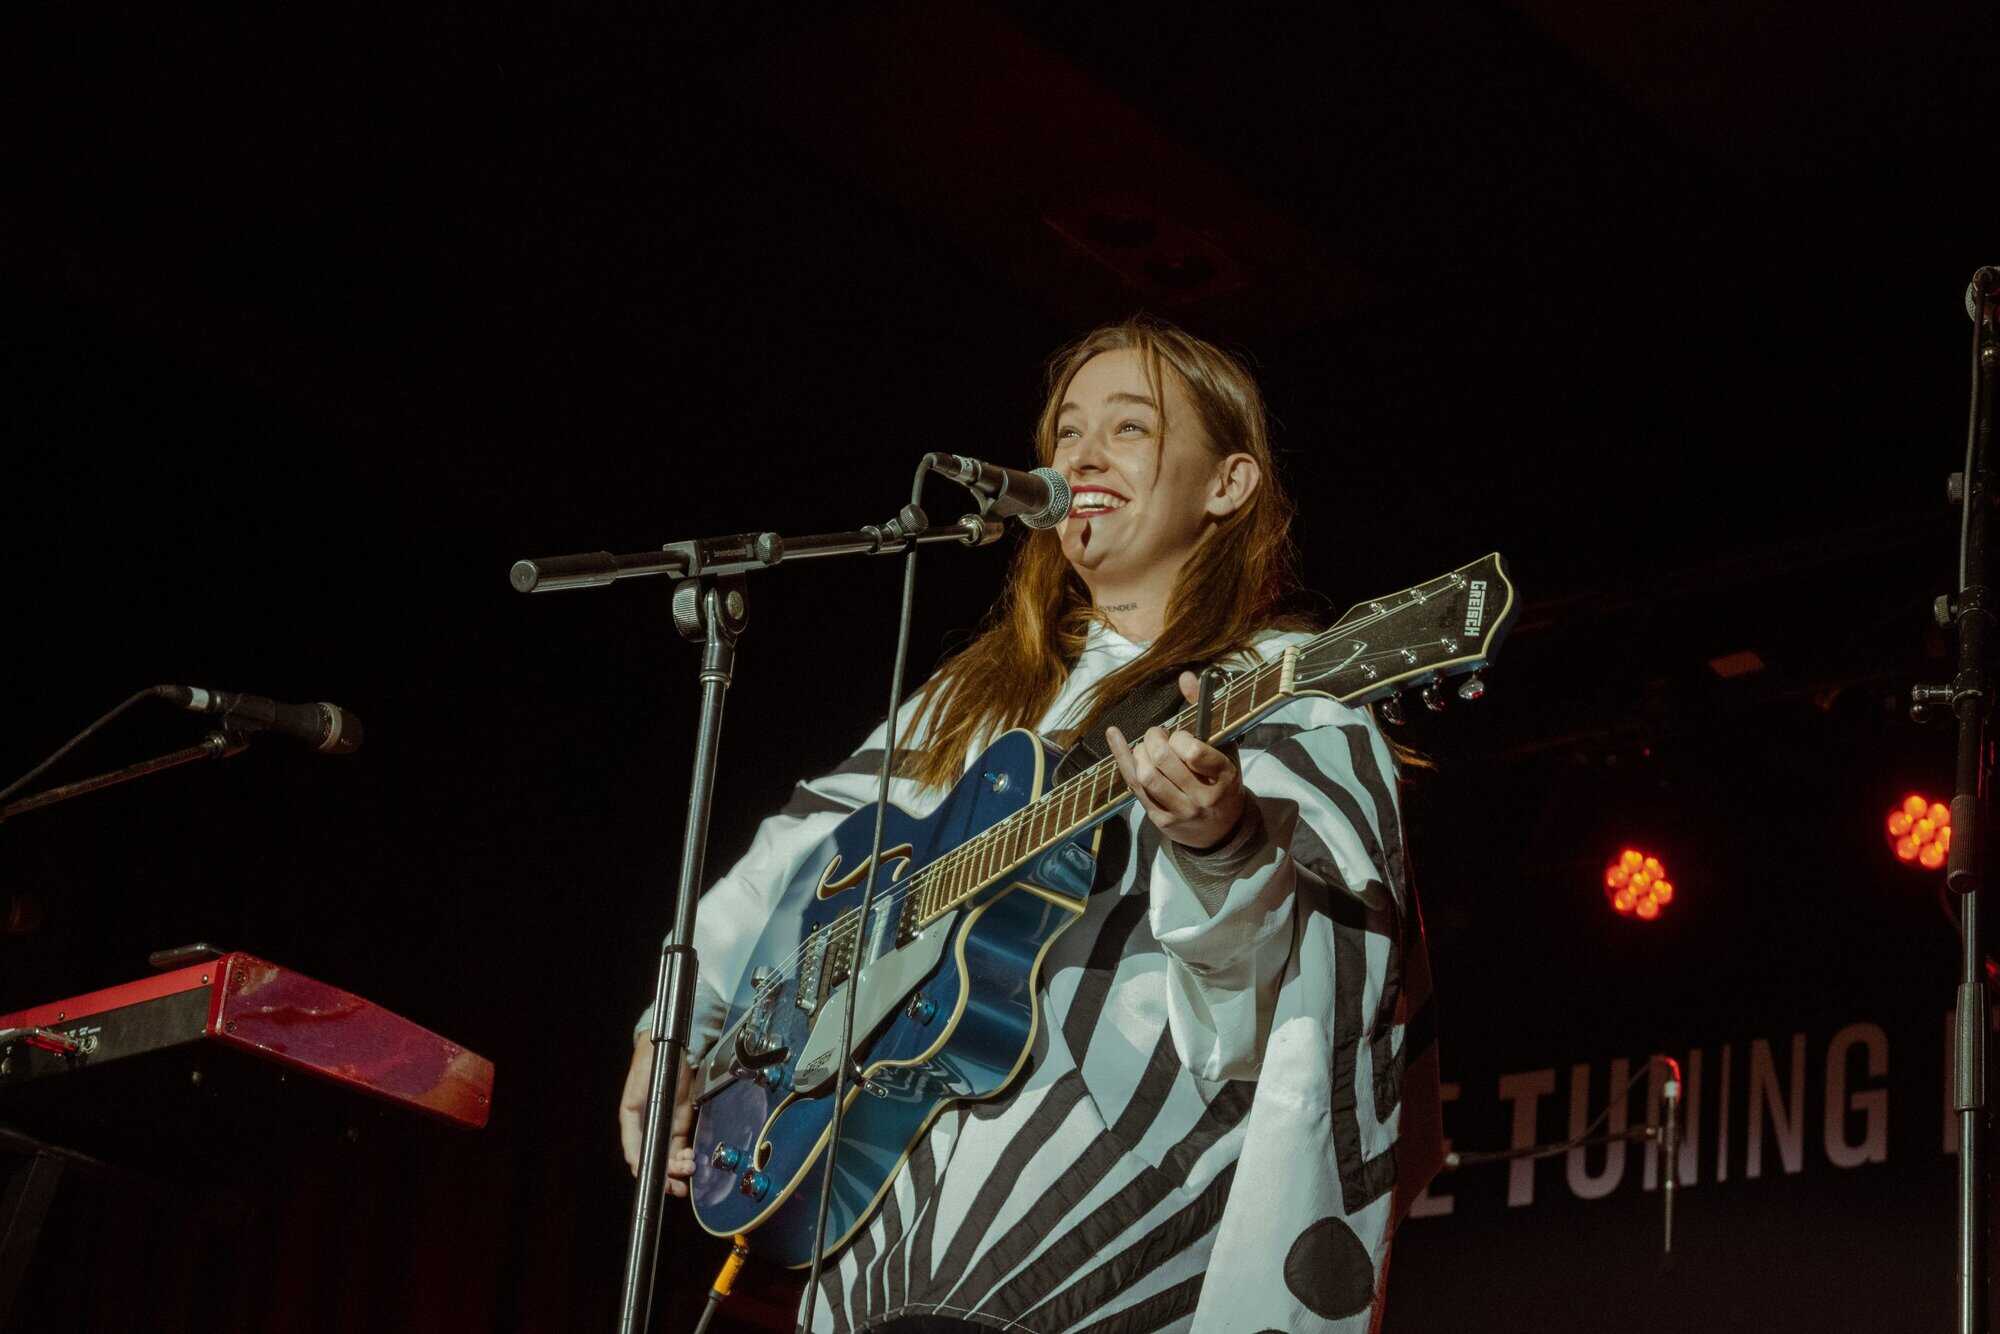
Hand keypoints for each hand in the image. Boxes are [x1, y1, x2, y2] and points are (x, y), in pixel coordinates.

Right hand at [619, 1036, 697, 1192]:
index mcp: (632, 1122)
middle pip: (654, 1160)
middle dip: (665, 1176)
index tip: (656, 1179)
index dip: (645, 1170)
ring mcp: (664, 1126)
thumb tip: (637, 1154)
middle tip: (676, 1186)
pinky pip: (680, 1147)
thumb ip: (637, 1121)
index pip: (635, 1154)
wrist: (673, 1047)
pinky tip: (691, 1159)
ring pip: (668, 1157)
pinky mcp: (679, 1123)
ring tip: (688, 1169)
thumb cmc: (652, 1065)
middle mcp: (647, 1128)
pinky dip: (685, 1156)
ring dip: (677, 1169)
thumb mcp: (640, 1092)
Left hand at [1106, 670, 1245, 850]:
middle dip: (1154, 738)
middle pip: (1164, 761)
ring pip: (1146, 775)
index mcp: (1223, 777)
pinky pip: (1134, 787)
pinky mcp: (1160, 820)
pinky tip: (1114, 736)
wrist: (1220, 831)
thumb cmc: (1221, 783)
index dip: (1180, 737)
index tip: (1180, 735)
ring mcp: (1180, 811)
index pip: (1194, 752)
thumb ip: (1204, 711)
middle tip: (1157, 734)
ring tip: (1146, 746)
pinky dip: (1121, 758)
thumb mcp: (1224, 748)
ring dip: (1139, 751)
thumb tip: (1186, 677)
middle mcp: (1202, 797)